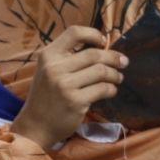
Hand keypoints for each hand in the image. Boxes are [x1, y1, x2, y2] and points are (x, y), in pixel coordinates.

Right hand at [11, 26, 127, 146]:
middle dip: (113, 57)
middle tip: (123, 62)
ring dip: (115, 74)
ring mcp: (64, 85)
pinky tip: (111, 91)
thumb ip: (67, 58)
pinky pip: (102, 89)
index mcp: (48, 55)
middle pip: (94, 54)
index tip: (103, 42)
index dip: (93, 34)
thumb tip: (102, 47)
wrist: (35, 126)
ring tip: (117, 78)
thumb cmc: (47, 96)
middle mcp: (54, 68)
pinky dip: (111, 89)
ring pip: (101, 71)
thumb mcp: (49, 70)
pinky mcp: (75, 101)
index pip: (74, 33)